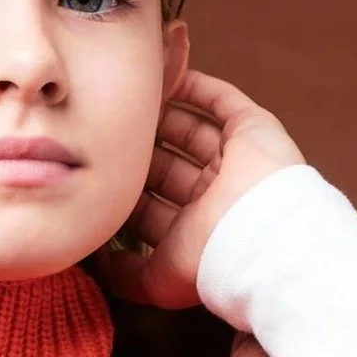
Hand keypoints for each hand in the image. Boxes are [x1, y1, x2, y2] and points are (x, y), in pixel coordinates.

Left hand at [92, 69, 305, 309]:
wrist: (261, 238)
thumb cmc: (210, 262)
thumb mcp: (155, 280)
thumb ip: (123, 273)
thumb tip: (95, 261)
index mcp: (194, 228)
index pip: (152, 203)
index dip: (125, 189)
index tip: (97, 172)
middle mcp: (214, 194)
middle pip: (167, 163)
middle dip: (139, 150)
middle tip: (106, 129)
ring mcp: (235, 161)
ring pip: (191, 131)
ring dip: (162, 115)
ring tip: (128, 98)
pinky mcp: (253, 130)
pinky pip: (222, 101)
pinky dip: (197, 87)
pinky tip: (167, 76)